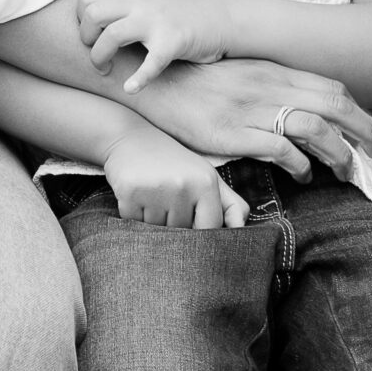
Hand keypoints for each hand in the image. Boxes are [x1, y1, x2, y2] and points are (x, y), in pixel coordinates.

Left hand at [80, 0, 231, 91]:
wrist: (224, 18)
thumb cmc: (183, 17)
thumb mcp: (150, 4)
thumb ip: (124, 9)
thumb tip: (92, 21)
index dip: (80, 19)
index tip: (92, 36)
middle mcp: (141, 5)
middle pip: (93, 13)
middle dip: (86, 39)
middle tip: (98, 56)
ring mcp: (157, 22)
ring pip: (112, 35)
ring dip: (101, 57)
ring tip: (107, 72)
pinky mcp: (175, 42)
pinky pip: (151, 62)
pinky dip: (138, 79)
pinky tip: (132, 88)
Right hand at [100, 129, 250, 228]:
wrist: (129, 137)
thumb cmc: (173, 163)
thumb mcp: (206, 177)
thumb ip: (230, 204)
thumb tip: (241, 228)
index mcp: (206, 182)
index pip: (209, 229)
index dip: (199, 231)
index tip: (189, 221)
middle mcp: (183, 185)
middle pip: (181, 232)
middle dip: (173, 223)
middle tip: (166, 199)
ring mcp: (156, 189)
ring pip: (156, 231)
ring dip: (151, 221)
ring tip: (151, 194)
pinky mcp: (130, 191)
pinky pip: (134, 223)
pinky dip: (133, 215)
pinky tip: (136, 194)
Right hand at [128, 56, 371, 179]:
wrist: (155, 84)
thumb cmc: (199, 85)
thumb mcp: (242, 77)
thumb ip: (272, 89)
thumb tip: (302, 109)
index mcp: (273, 71)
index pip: (331, 86)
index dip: (358, 109)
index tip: (369, 129)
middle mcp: (267, 86)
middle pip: (333, 104)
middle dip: (363, 129)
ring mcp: (250, 109)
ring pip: (314, 127)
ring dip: (336, 151)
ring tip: (342, 170)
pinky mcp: (232, 132)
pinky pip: (279, 148)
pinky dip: (299, 164)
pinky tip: (303, 175)